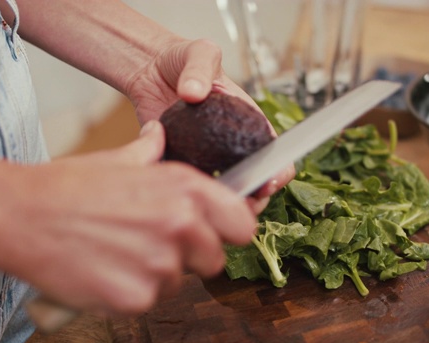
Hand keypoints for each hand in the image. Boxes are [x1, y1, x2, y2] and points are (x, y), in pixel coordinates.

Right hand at [0, 121, 254, 314]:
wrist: (18, 215)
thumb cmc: (67, 187)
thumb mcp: (117, 160)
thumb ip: (151, 150)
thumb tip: (159, 132)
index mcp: (185, 188)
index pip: (242, 223)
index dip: (229, 231)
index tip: (216, 235)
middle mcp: (182, 223)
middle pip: (215, 259)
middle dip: (190, 257)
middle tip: (152, 246)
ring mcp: (161, 263)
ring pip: (179, 283)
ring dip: (156, 275)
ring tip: (120, 254)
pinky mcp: (137, 297)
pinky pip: (149, 302)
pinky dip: (129, 294)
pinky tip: (105, 271)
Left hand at [124, 38, 294, 201]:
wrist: (150, 67)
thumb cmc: (184, 59)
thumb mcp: (200, 53)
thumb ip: (199, 69)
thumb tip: (193, 92)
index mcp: (248, 122)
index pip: (274, 153)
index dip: (278, 171)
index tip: (268, 180)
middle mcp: (230, 145)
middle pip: (252, 182)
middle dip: (253, 198)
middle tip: (240, 203)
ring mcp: (206, 158)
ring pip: (222, 193)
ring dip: (221, 203)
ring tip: (212, 203)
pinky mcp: (179, 162)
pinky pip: (187, 185)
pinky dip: (187, 194)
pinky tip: (181, 192)